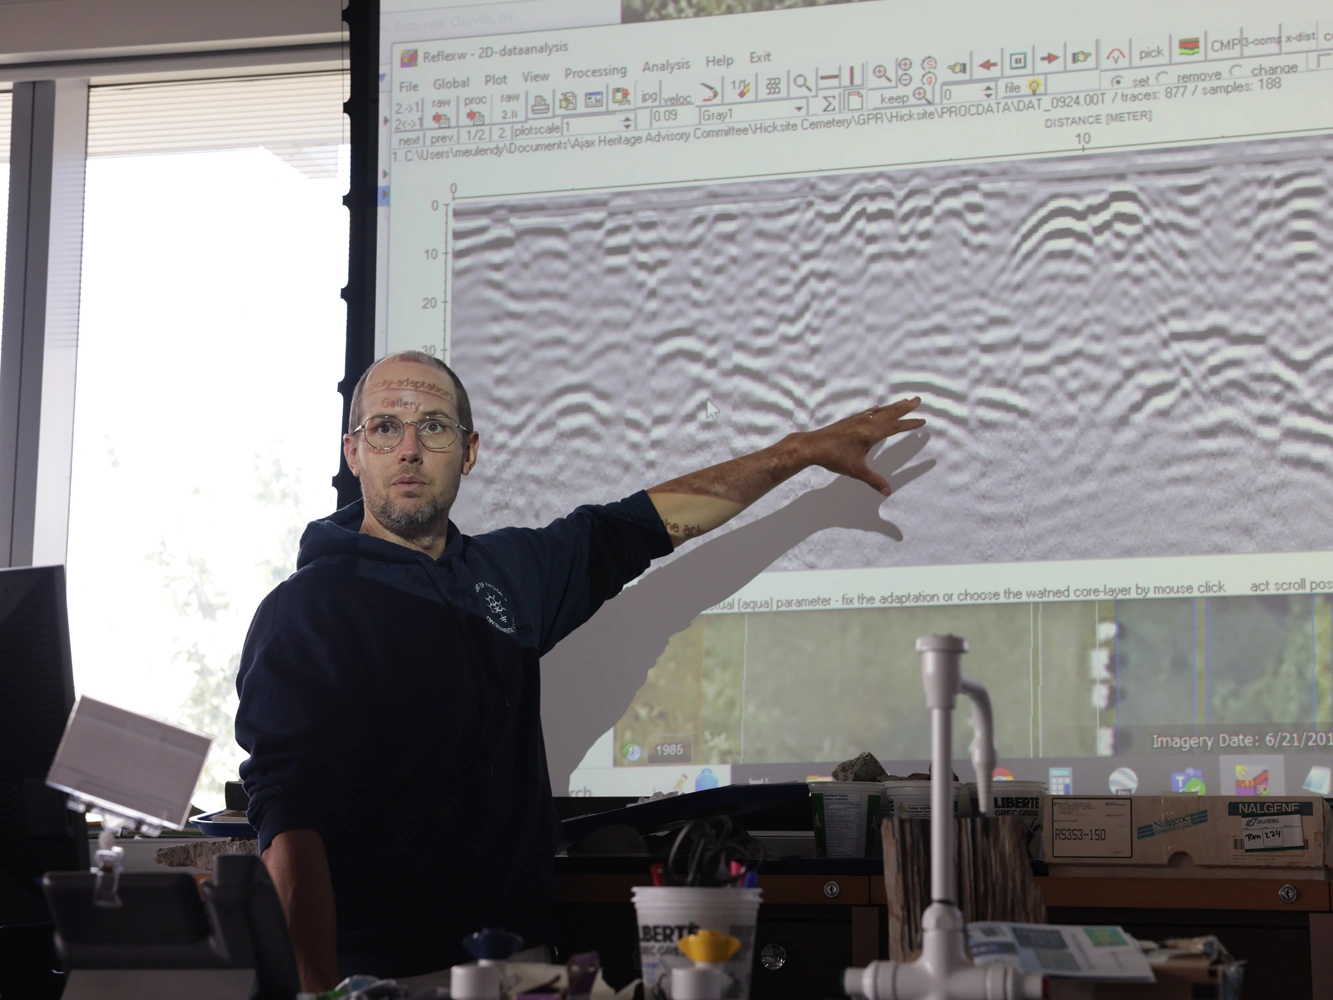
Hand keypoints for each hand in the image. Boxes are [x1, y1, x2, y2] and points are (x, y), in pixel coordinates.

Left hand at [796, 398, 925, 495]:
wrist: (812, 446)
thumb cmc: (833, 458)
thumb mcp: (856, 471)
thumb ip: (874, 480)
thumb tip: (888, 491)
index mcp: (870, 434)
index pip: (895, 427)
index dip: (910, 424)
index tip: (922, 420)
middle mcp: (865, 423)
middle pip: (890, 413)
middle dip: (905, 407)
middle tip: (918, 399)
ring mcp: (856, 420)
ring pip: (879, 411)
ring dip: (893, 406)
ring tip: (904, 401)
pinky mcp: (849, 421)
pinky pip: (867, 412)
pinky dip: (876, 410)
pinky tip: (877, 408)